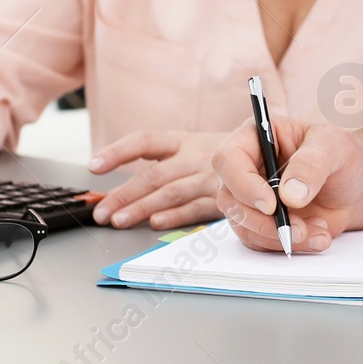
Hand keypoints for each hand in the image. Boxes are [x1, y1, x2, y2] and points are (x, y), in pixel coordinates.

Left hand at [87, 130, 227, 229]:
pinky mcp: (223, 197)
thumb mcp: (194, 147)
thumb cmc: (222, 156)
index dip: (117, 152)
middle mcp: (195, 156)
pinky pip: (196, 208)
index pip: (144, 142)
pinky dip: (175, 216)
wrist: (268, 156)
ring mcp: (209, 177)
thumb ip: (162, 165)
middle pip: (153, 175)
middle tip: (101, 212)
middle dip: (123, 194)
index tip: (94, 166)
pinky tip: (156, 223)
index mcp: (182, 141)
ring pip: (170, 193)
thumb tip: (121, 191)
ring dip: (141, 207)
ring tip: (119, 221)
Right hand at [211, 118, 362, 253]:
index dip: (243, 183)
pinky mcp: (259, 223)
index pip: (228, 159)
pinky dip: (289, 244)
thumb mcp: (334, 147)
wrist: (353, 187)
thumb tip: (289, 194)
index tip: (271, 204)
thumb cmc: (340, 157)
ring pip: (243, 225)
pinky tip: (317, 236)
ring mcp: (250, 197)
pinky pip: (259, 241)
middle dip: (263, 221)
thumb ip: (312, 164)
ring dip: (279, 236)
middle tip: (298, 228)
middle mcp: (247, 167)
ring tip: (318, 229)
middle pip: (228, 198)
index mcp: (257, 137)